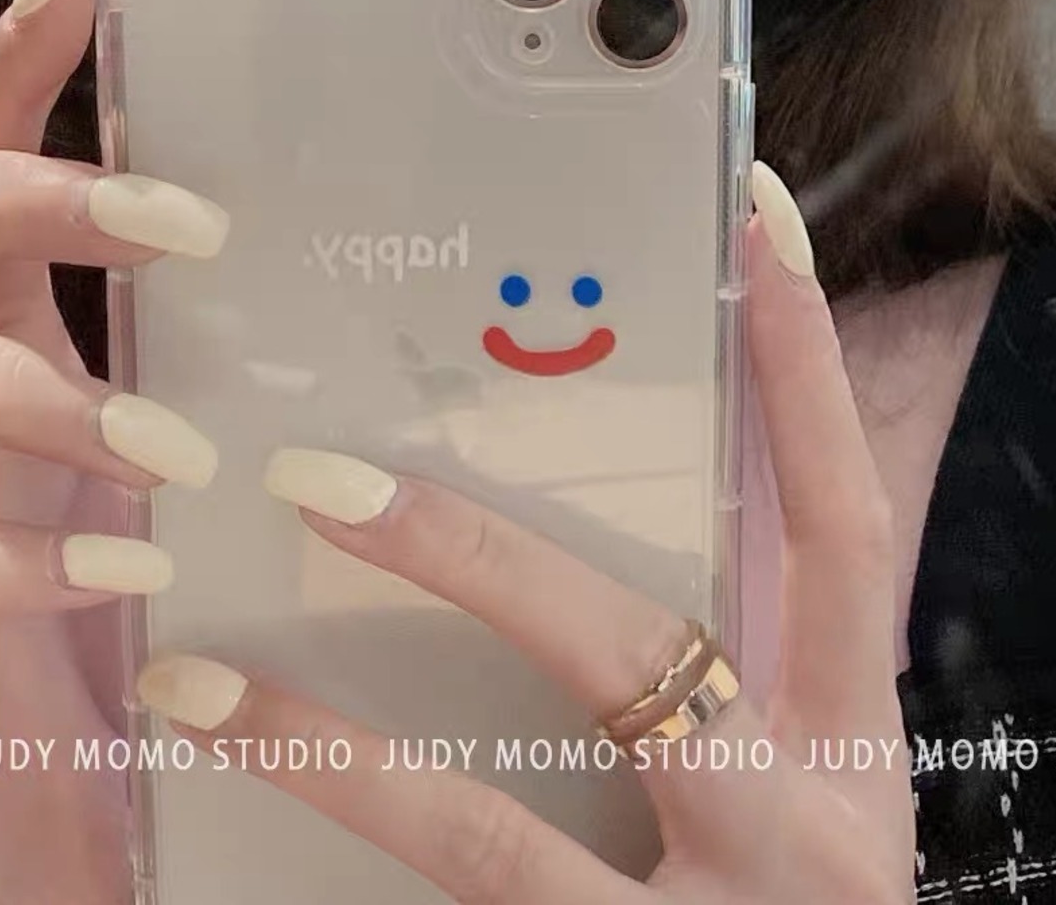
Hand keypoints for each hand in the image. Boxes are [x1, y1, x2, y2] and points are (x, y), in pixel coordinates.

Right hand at [0, 0, 226, 902]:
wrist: (33, 662)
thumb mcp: (161, 388)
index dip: (34, 45)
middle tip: (191, 226)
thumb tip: (346, 267)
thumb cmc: (117, 499)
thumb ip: (208, 331)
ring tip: (175, 454)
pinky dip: (29, 562)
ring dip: (57, 407)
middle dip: (54, 205)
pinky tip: (127, 572)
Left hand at [138, 169, 915, 903]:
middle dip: (477, 554)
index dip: (805, 362)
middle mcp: (800, 820)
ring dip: (341, 741)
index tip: (753, 217)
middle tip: (321, 473)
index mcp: (850, 738)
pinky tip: (249, 767)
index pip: (837, 516)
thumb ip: (721, 664)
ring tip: (206, 672)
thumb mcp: (787, 784)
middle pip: (641, 646)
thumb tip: (587, 521)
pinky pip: (474, 891)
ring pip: (498, 823)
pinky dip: (351, 823)